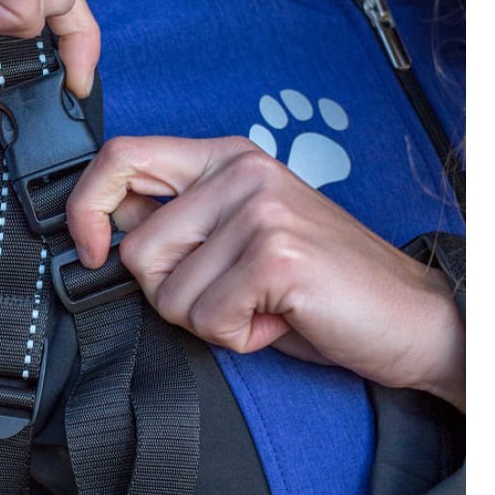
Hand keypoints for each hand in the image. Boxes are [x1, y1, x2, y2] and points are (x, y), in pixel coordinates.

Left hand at [66, 136, 464, 410]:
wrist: (409, 317)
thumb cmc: (319, 288)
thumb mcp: (238, 240)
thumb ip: (179, 224)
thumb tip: (101, 230)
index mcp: (225, 159)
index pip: (120, 156)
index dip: (86, 208)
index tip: (90, 252)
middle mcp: (241, 171)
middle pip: (137, 249)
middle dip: (174, 295)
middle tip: (233, 294)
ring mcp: (259, 209)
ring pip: (169, 294)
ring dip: (211, 321)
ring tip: (263, 303)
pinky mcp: (275, 253)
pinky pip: (208, 319)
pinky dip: (239, 337)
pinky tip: (280, 317)